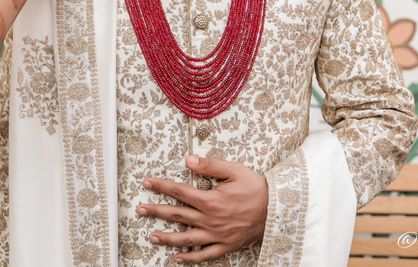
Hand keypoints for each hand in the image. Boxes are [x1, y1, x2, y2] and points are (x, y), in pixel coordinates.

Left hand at [137, 155, 267, 263]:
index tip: (147, 183)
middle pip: (177, 215)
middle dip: (156, 212)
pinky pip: (205, 255)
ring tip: (151, 237)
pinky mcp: (226, 245)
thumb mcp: (234, 171)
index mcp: (210, 200)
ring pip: (186, 238)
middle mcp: (210, 219)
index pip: (179, 192)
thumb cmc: (256, 188)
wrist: (277, 210)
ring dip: (167, 238)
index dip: (161, 186)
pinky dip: (191, 258)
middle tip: (139, 210)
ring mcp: (217, 235)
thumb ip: (210, 166)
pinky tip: (178, 258)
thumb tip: (188, 160)